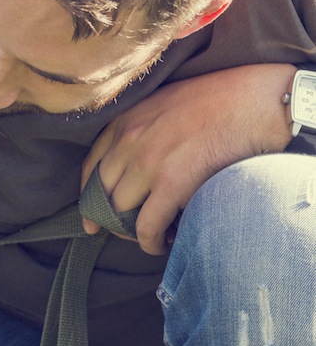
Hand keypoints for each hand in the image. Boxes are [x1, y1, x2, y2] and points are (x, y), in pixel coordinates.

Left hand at [81, 64, 294, 254]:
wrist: (257, 100)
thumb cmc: (220, 101)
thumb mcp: (165, 104)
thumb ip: (143, 130)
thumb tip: (135, 167)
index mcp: (125, 120)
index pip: (91, 167)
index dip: (87, 197)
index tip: (90, 217)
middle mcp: (129, 140)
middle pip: (102, 193)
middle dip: (109, 219)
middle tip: (126, 233)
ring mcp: (148, 162)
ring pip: (120, 212)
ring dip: (132, 231)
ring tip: (151, 236)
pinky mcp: (172, 183)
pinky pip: (147, 226)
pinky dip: (150, 242)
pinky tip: (162, 244)